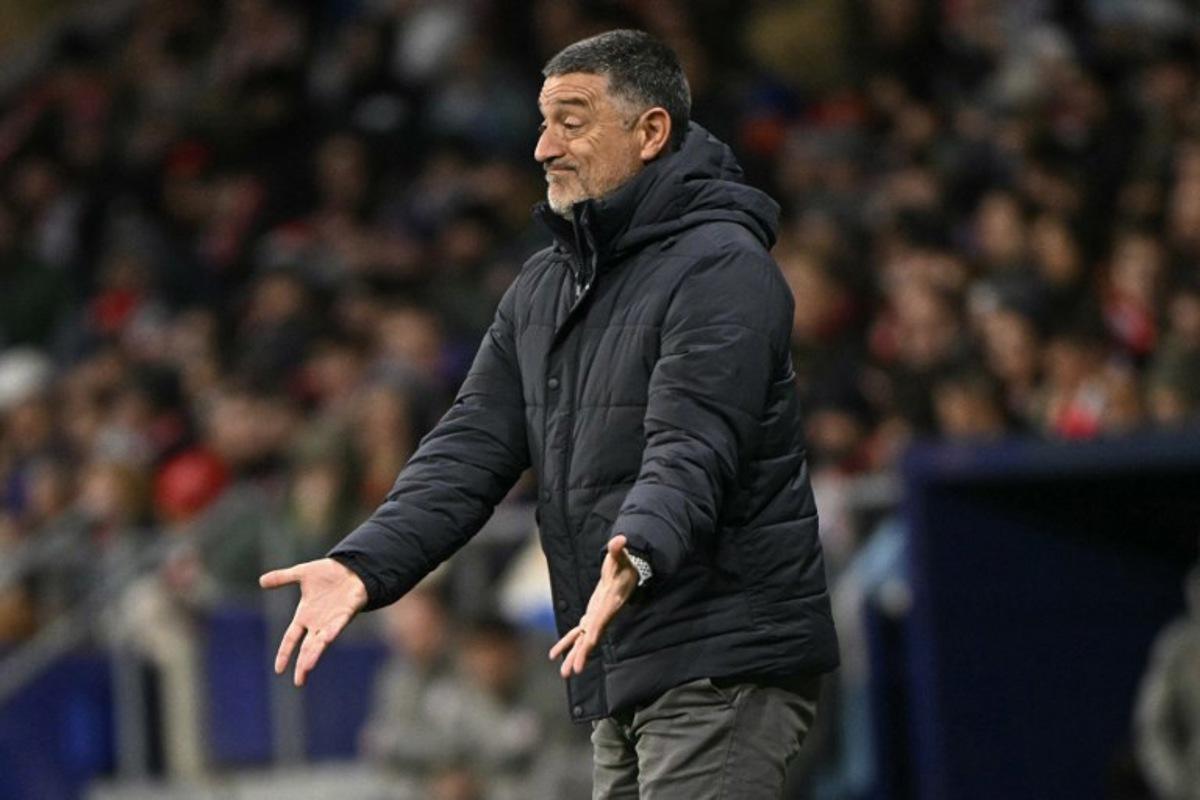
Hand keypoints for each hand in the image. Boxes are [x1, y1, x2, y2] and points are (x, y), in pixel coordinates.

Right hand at [259, 557, 368, 686]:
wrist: (352, 567)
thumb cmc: (328, 573)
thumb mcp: (301, 573)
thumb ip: (282, 578)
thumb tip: (261, 581)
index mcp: (305, 615)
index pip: (291, 638)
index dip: (284, 653)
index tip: (278, 670)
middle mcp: (318, 622)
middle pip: (307, 648)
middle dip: (302, 664)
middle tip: (298, 681)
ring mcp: (332, 620)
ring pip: (321, 642)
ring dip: (314, 653)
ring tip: (308, 667)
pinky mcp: (346, 614)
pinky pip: (338, 626)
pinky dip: (332, 632)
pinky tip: (327, 638)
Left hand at [549, 535, 637, 677]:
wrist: (627, 576)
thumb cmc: (624, 567)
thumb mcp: (621, 557)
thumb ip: (619, 549)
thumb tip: (620, 539)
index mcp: (609, 604)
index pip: (601, 620)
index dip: (594, 632)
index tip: (588, 645)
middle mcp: (603, 616)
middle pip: (591, 637)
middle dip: (582, 654)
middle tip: (572, 671)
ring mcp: (596, 618)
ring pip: (583, 641)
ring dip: (573, 655)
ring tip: (564, 673)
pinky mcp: (591, 618)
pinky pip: (577, 634)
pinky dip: (567, 643)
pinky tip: (555, 654)